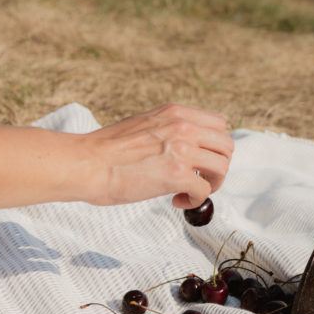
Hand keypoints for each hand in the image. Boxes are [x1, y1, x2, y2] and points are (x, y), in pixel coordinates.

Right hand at [83, 103, 232, 208]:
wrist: (87, 163)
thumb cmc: (107, 149)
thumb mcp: (145, 124)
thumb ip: (169, 129)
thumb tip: (186, 145)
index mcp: (176, 113)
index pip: (219, 124)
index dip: (214, 145)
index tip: (201, 159)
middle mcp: (184, 126)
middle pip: (227, 145)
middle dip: (218, 165)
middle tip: (200, 179)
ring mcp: (183, 150)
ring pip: (222, 166)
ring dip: (212, 183)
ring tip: (190, 191)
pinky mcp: (177, 174)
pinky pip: (205, 190)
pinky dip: (196, 200)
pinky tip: (177, 201)